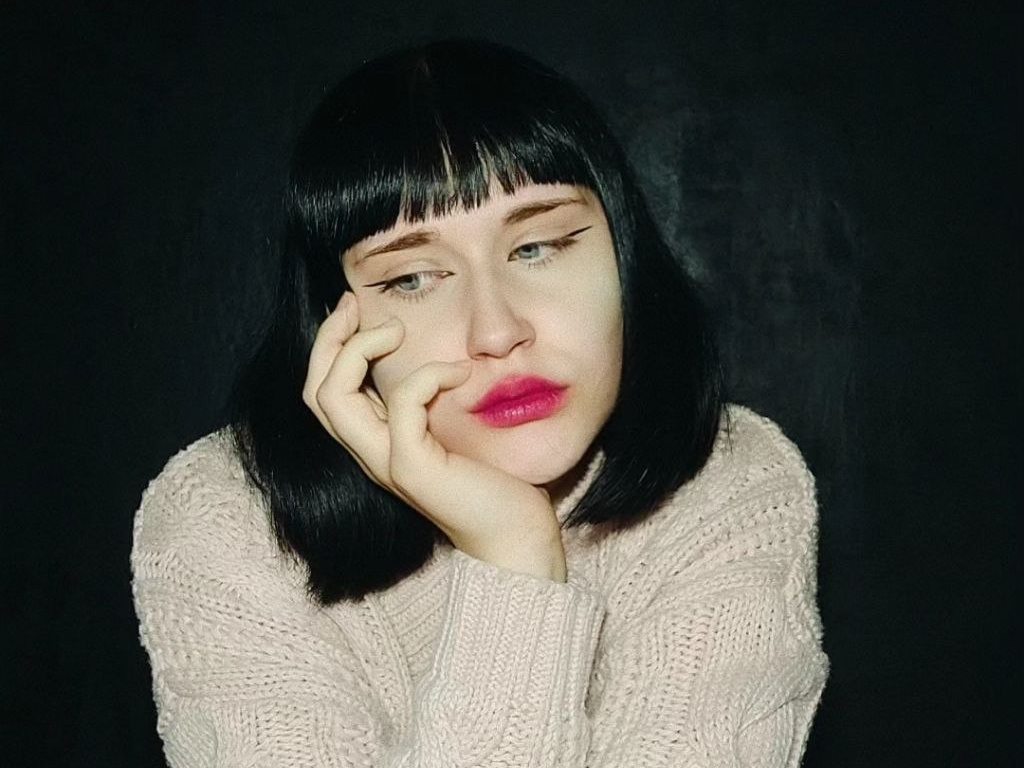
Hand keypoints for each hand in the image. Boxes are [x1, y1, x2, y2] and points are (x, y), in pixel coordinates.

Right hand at [302, 292, 566, 581]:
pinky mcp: (414, 469)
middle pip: (315, 391)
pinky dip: (427, 375)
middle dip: (330, 338)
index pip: (323, 390)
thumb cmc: (493, 481)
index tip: (355, 306)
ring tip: (398, 332)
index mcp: (375, 443)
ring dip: (359, 350)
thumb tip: (430, 351)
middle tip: (357, 304)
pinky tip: (460, 372)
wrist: (515, 537)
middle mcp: (370, 454)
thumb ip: (429, 400)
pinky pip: (401, 408)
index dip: (329, 344)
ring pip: (333, 398)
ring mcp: (387, 463)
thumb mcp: (449, 428)